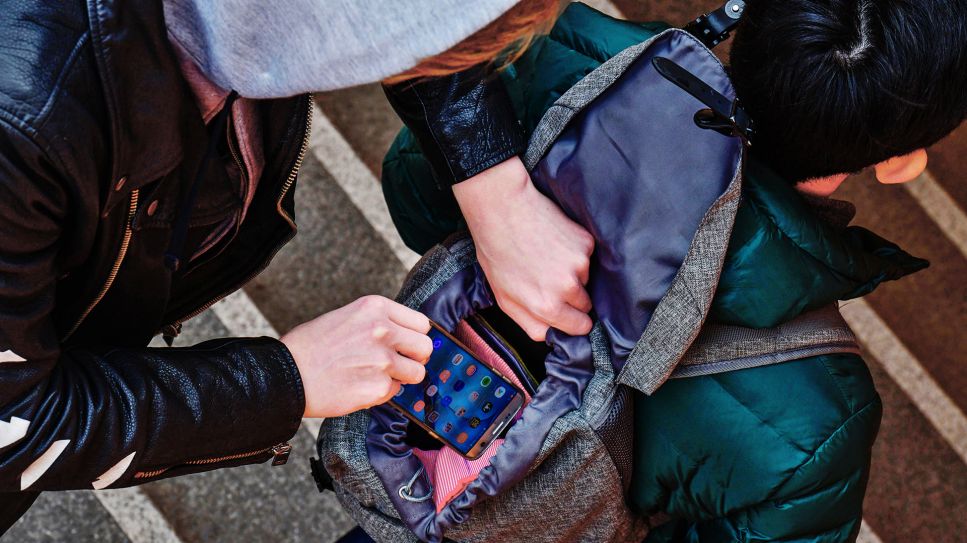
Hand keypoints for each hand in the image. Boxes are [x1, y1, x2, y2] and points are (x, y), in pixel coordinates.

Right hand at [281, 295, 432, 417]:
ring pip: (416, 373)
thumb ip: (378, 322)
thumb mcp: (346, 317)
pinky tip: (360, 386)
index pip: (421, 323)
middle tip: (399, 363)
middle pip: (425, 347)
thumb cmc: (309, 347)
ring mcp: (383, 361)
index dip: (414, 336)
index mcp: (375, 308)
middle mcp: (383, 331)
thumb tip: (405, 336)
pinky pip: (395, 392)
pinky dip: (382, 392)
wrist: (286, 375)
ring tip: (377, 376)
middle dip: (415, 357)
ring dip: (401, 377)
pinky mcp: (378, 388)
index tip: (407, 344)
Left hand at [453, 157, 593, 340]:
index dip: (573, 320)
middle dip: (573, 298)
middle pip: (586, 305)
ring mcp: (580, 264)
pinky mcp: (585, 243)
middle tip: (550, 280)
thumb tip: (553, 335)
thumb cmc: (497, 253)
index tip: (568, 313)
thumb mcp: (504, 298)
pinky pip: (587, 256)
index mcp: (546, 306)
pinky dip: (575, 252)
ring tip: (547, 257)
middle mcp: (567, 288)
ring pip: (586, 279)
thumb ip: (531, 323)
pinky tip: (554, 242)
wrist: (503, 209)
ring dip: (573, 273)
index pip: (580, 327)